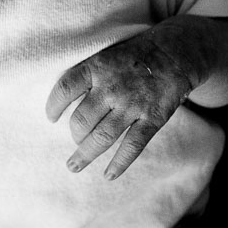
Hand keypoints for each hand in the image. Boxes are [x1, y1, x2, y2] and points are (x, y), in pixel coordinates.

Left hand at [45, 27, 196, 179]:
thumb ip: (88, 75)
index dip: (53, 106)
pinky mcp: (153, 118)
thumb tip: (65, 103)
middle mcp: (112, 87)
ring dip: (85, 154)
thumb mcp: (106, 54)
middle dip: (74, 136)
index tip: (51, 118)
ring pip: (102, 137)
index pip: (65, 89)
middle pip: (81, 120)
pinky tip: (109, 175)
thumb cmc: (134, 55)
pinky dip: (119, 163)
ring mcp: (133, 104)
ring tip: (74, 166)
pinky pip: (132, 146)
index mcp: (97, 67)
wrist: (176, 52)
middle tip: (75, 141)